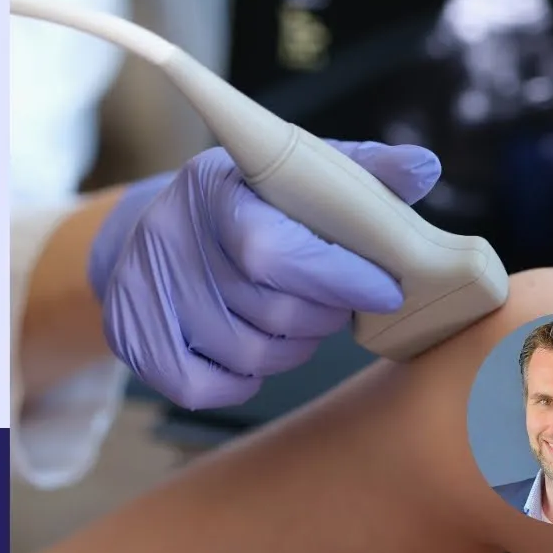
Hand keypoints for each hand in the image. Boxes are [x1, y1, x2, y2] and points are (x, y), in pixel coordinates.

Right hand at [87, 139, 441, 409]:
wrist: (157, 228)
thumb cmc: (249, 201)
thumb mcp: (297, 172)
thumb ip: (362, 170)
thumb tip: (424, 166)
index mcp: (214, 186)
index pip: (271, 249)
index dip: (336, 278)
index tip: (386, 290)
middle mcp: (168, 235)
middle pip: (265, 310)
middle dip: (321, 319)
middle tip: (337, 309)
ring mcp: (143, 289)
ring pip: (243, 353)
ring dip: (288, 350)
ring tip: (296, 325)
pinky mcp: (128, 335)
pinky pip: (200, 387)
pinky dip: (240, 381)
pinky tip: (252, 354)